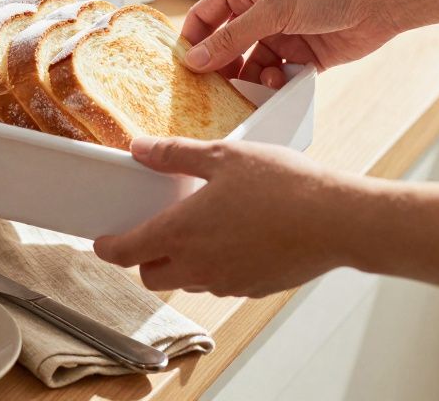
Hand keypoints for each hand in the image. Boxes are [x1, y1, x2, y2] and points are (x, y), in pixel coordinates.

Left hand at [93, 137, 360, 296]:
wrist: (337, 220)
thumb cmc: (284, 186)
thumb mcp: (224, 156)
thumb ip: (175, 154)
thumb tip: (140, 149)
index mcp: (182, 232)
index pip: (127, 252)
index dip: (108, 248)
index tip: (102, 242)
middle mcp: (200, 266)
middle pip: (152, 276)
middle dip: (144, 258)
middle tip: (153, 232)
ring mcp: (227, 283)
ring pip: (187, 281)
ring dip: (182, 262)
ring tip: (201, 228)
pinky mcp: (253, 289)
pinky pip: (221, 283)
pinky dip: (216, 267)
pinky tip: (236, 237)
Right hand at [182, 0, 400, 86]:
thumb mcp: (272, 10)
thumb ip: (231, 38)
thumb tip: (195, 60)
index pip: (206, 15)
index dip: (193, 39)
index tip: (183, 67)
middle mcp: (262, 11)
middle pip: (227, 45)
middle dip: (221, 66)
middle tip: (214, 90)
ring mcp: (283, 34)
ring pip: (253, 65)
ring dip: (252, 78)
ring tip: (256, 86)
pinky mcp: (304, 55)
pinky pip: (279, 75)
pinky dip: (276, 83)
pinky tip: (281, 83)